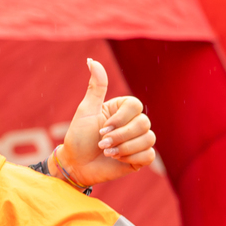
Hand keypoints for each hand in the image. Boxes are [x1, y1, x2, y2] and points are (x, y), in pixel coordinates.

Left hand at [54, 59, 156, 186]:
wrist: (75, 165)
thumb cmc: (78, 137)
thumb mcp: (85, 111)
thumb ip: (95, 87)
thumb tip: (91, 60)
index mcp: (122, 109)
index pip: (136, 106)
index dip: (121, 119)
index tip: (102, 128)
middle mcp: (133, 123)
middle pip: (144, 123)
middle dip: (119, 136)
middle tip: (101, 144)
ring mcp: (138, 140)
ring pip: (148, 139)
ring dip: (123, 148)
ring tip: (107, 152)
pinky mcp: (140, 157)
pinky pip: (149, 155)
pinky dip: (130, 158)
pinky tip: (116, 159)